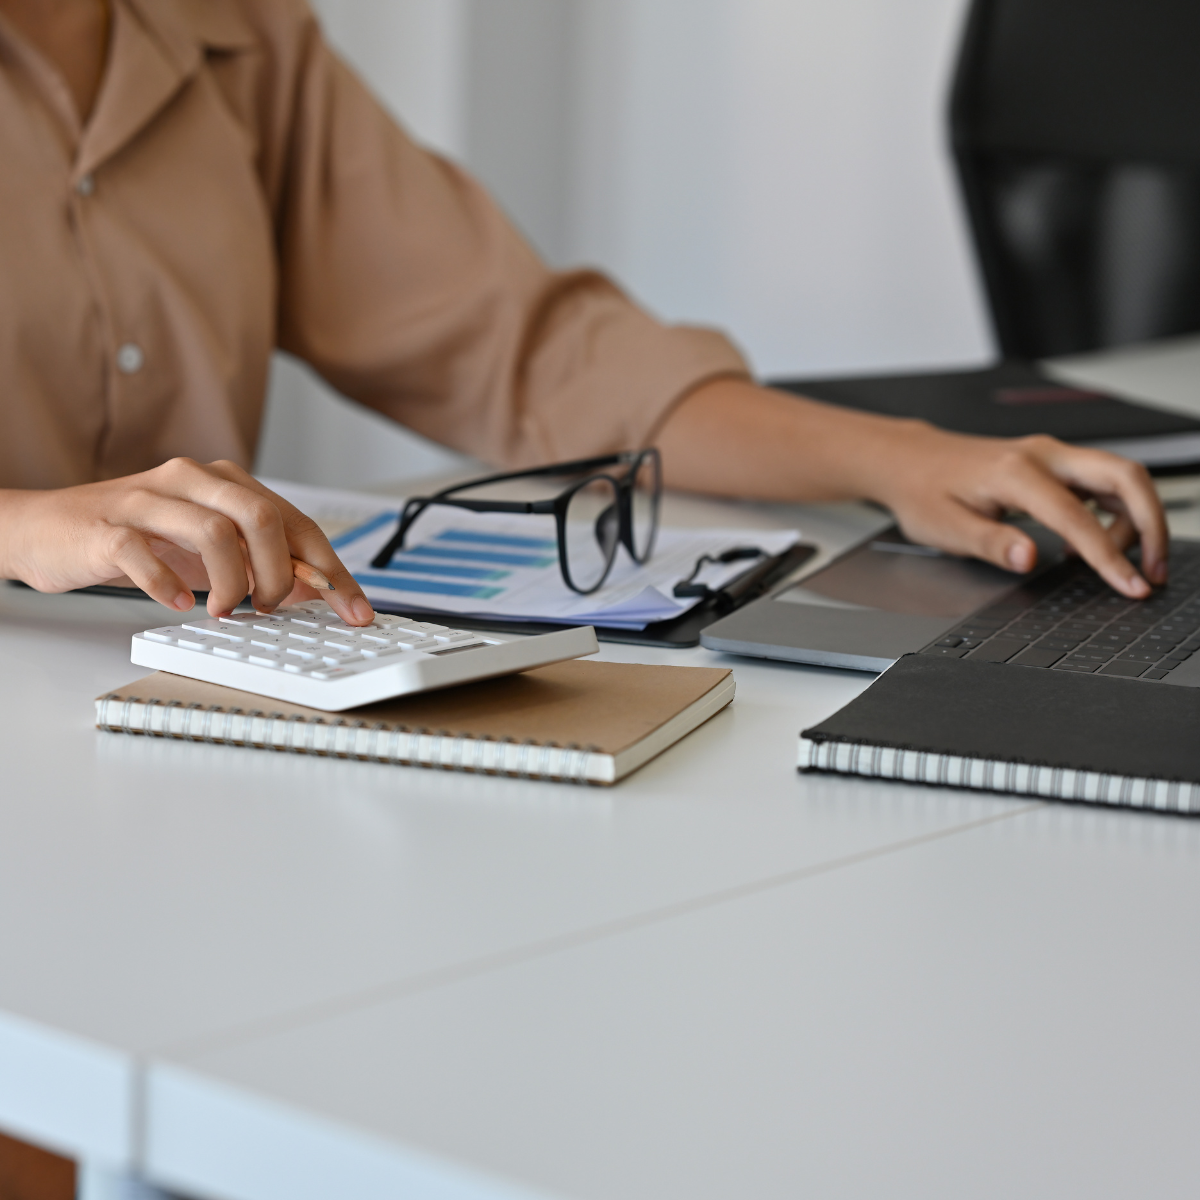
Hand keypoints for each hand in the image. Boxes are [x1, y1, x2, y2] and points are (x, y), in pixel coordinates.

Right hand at [0, 458, 376, 622]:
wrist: (44, 529)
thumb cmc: (134, 537)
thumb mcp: (208, 549)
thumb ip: (259, 560)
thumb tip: (315, 589)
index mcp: (224, 482)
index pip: (295, 522)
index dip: (331, 569)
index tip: (356, 610)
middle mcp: (190, 480)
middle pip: (261, 516)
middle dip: (280, 574)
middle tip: (269, 607)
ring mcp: (146, 500)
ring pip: (214, 530)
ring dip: (233, 582)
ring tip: (227, 610)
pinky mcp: (106, 527)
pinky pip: (146, 554)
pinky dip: (169, 584)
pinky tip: (177, 604)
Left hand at [656, 379, 1167, 597]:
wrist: (908, 461)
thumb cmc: (922, 492)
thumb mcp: (944, 528)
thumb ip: (989, 543)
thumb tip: (1028, 558)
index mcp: (1015, 473)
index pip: (1077, 518)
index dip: (1109, 557)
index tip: (1130, 586)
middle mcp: (1042, 455)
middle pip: (1124, 476)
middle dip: (1151, 524)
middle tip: (1152, 570)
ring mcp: (1050, 454)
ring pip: (1120, 476)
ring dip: (1137, 518)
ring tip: (1127, 564)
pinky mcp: (1053, 462)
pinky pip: (1102, 481)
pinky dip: (1114, 512)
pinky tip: (1092, 545)